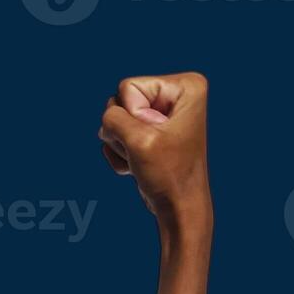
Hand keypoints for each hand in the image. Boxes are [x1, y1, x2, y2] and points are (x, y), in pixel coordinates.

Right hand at [97, 72, 211, 221]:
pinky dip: (122, 154)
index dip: (133, 116)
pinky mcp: (148, 130)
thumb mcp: (137, 140)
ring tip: (144, 159)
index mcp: (186, 86)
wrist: (178, 207)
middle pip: (119, 100)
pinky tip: (139, 166)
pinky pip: (116, 133)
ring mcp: (160, 113)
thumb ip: (112, 117)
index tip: (156, 137)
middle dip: (124, 130)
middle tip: (147, 150)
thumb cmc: (167, 175)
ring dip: (121, 144)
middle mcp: (175, 94)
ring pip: (114, 119)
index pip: (128, 87)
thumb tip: (107, 118)